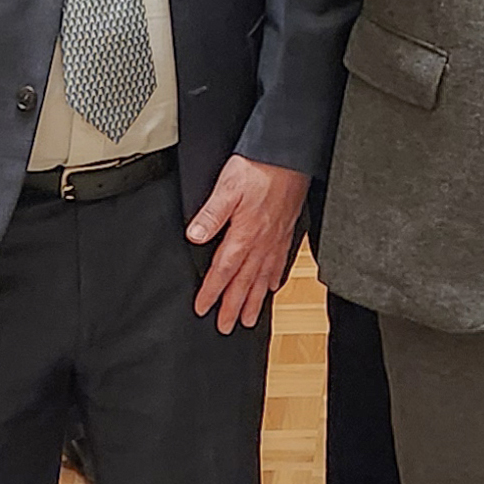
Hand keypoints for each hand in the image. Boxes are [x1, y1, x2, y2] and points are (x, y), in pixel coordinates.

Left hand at [186, 156, 310, 331]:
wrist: (289, 156)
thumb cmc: (258, 168)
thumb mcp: (226, 187)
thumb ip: (211, 215)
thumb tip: (194, 236)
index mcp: (244, 234)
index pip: (223, 271)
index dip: (212, 292)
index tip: (203, 309)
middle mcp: (261, 243)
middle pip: (244, 282)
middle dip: (234, 307)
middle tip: (227, 327)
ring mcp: (276, 239)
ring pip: (263, 278)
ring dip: (254, 301)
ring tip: (249, 319)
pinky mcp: (286, 232)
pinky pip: (280, 263)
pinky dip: (275, 279)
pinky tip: (272, 287)